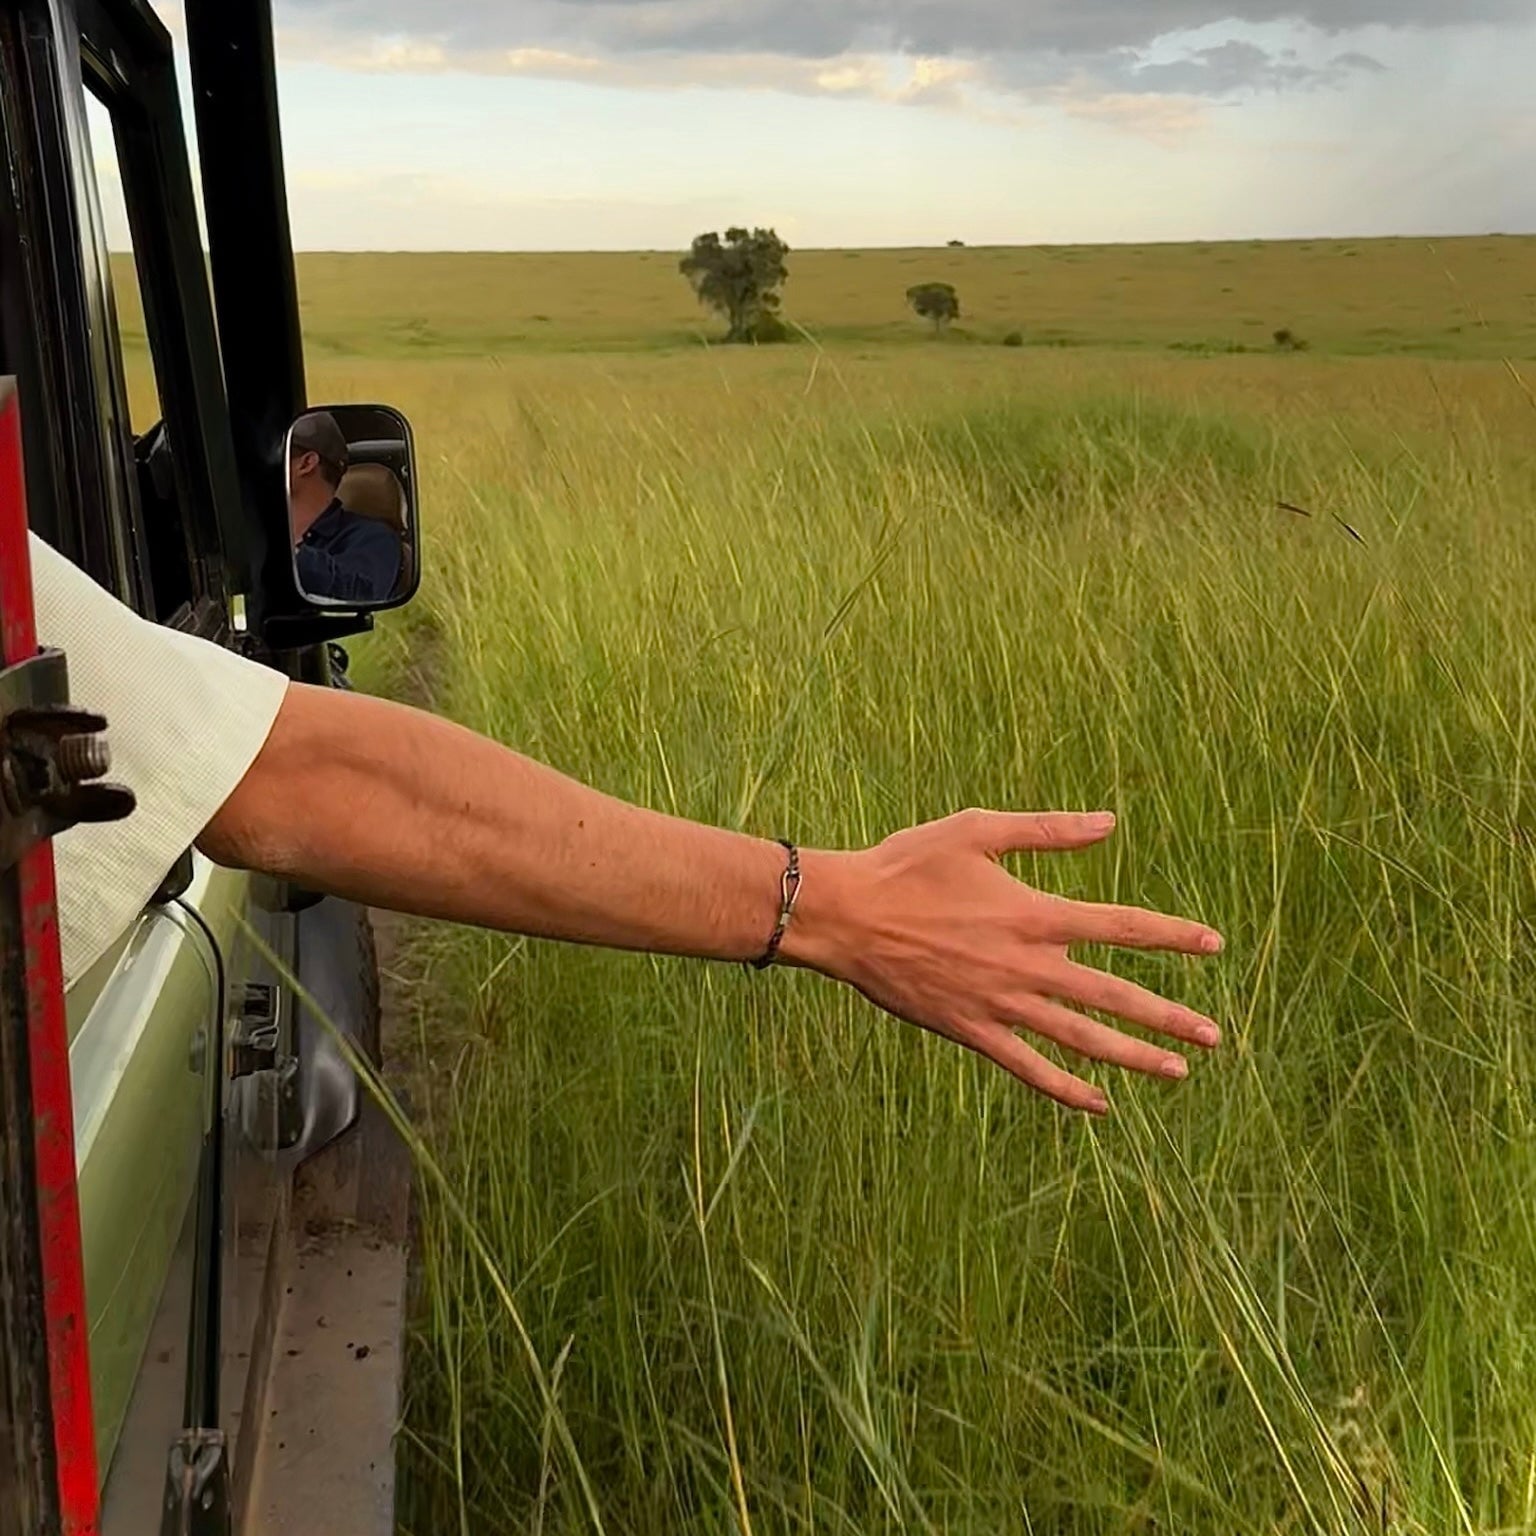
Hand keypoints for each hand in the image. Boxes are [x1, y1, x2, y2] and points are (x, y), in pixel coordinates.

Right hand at [784, 810, 1222, 1115]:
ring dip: (1133, 1057)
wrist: (847, 916)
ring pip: (1081, 1038)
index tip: (1214, 943)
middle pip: (1114, 995)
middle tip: (1213, 1036)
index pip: (1121, 925)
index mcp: (1033, 913)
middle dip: (1168, 1017)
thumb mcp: (977, 829)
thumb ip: (1047, 829)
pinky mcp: (972, 1030)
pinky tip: (1099, 1104)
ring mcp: (1001, 1003)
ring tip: (1178, 1072)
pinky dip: (1066, 1089)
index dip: (1171, 935)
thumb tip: (1109, 822)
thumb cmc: (908, 864)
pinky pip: (1029, 1068)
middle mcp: (1027, 965)